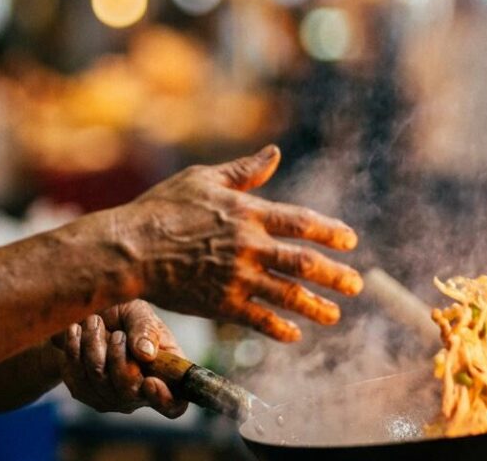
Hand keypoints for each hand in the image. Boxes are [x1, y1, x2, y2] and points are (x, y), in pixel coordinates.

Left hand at [53, 300, 188, 417]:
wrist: (90, 319)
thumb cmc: (123, 317)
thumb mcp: (139, 312)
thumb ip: (145, 328)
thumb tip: (146, 353)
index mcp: (165, 375)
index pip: (174, 406)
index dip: (165, 400)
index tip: (151, 381)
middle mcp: (140, 395)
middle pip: (128, 392)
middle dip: (117, 355)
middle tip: (115, 331)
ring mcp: (111, 399)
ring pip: (99, 381)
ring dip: (93, 345)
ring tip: (94, 322)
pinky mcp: (85, 394)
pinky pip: (77, 377)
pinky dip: (74, 349)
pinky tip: (76, 331)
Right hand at [115, 145, 361, 341]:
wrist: (129, 248)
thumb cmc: (161, 208)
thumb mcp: (202, 179)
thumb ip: (243, 171)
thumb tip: (274, 153)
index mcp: (246, 212)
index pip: (300, 222)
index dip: (329, 231)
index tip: (350, 241)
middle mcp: (248, 246)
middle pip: (303, 262)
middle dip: (335, 275)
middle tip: (356, 285)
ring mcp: (236, 277)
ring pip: (287, 294)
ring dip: (315, 306)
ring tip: (335, 315)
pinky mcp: (220, 303)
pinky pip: (258, 319)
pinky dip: (279, 328)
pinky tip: (294, 333)